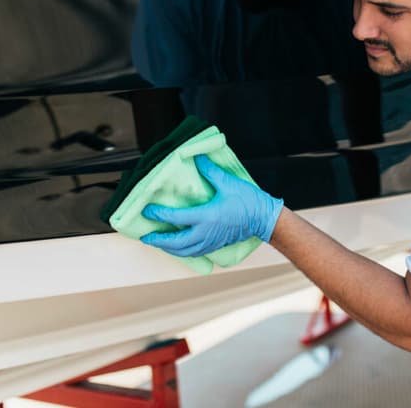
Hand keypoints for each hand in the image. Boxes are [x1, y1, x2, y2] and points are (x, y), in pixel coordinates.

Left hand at [140, 154, 283, 256]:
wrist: (264, 218)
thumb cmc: (248, 202)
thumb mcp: (227, 182)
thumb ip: (209, 171)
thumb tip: (197, 158)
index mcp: (206, 216)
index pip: (176, 217)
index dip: (159, 214)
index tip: (148, 211)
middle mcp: (205, 232)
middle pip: (176, 242)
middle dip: (159, 240)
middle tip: (146, 236)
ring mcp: (210, 241)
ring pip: (184, 251)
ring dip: (169, 248)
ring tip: (159, 243)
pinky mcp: (216, 245)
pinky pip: (194, 252)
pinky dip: (182, 250)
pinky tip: (179, 246)